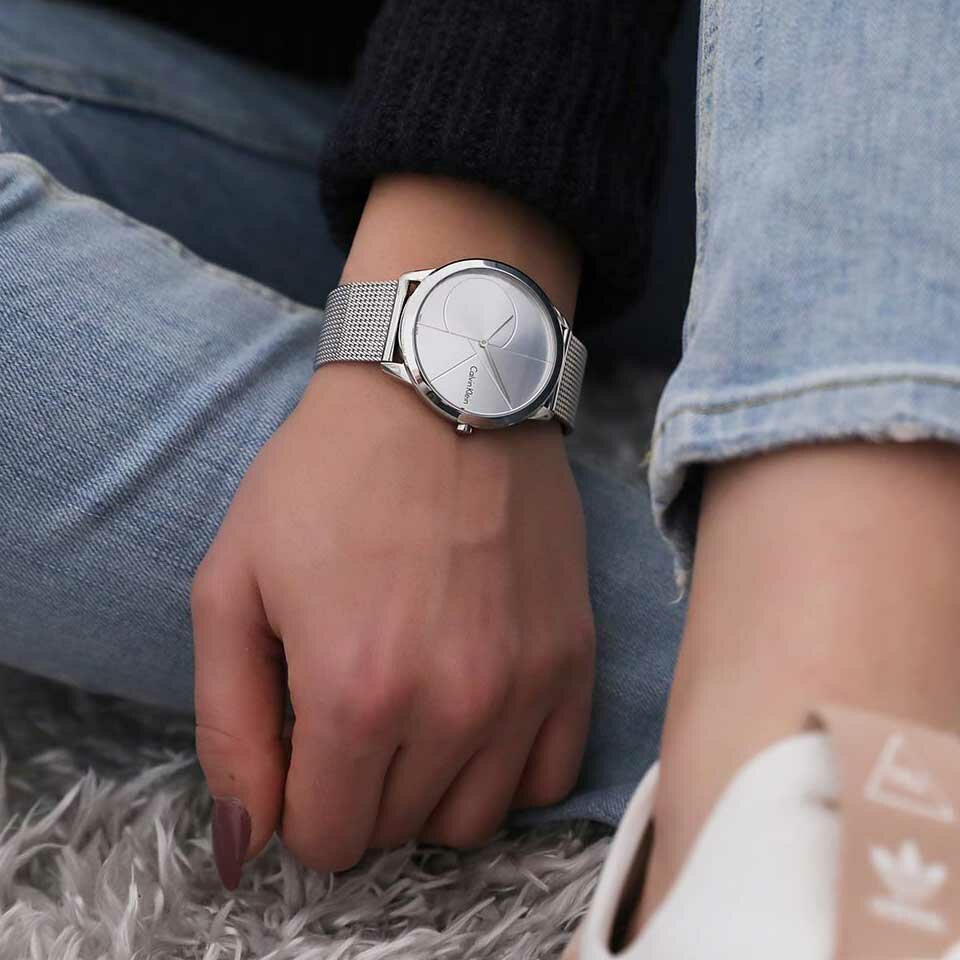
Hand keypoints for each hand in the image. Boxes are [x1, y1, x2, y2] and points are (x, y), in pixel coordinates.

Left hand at [191, 362, 595, 876]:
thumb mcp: (232, 586)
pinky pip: (550, 781)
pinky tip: (473, 717)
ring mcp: (526, 686)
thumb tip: (246, 847)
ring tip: (409, 713)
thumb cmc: (327, 478)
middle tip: (347, 706)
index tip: (299, 741)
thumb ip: (229, 728)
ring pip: (470, 822)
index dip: (297, 800)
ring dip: (426, 790)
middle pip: (394, 831)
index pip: (325, 836)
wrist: (442, 388)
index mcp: (355, 691)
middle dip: (354, 789)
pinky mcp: (573, 659)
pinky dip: (503, 772)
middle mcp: (453, 706)